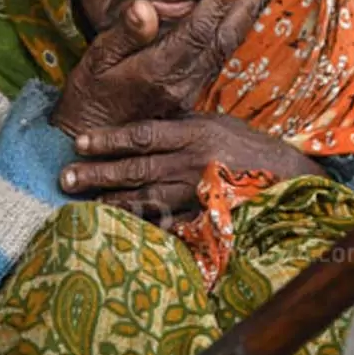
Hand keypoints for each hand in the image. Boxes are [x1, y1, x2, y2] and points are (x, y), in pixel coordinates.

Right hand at [52, 0, 263, 137]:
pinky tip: (234, 19)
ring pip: (222, 52)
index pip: (195, 33)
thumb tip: (145, 6)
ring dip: (240, 20)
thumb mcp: (95, 62)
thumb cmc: (89, 96)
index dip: (215, 4)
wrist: (96, 148)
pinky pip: (216, 62)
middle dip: (240, 8)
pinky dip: (229, 36)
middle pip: (219, 41)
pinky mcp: (188, 96)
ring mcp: (187, 92)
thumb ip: (124, 34)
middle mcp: (179, 84)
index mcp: (156, 71)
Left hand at [60, 115, 326, 220]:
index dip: (109, 139)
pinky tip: (121, 231)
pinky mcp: (205, 216)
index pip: (143, 134)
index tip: (79, 142)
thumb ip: (181, 124)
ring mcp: (198, 192)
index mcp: (194, 132)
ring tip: (83, 204)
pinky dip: (145, 227)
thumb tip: (145, 124)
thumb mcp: (216, 123)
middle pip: (137, 168)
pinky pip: (170, 224)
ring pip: (146, 198)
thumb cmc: (248, 146)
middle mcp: (192, 161)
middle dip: (98, 173)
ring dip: (113, 201)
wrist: (288, 176)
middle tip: (65, 178)